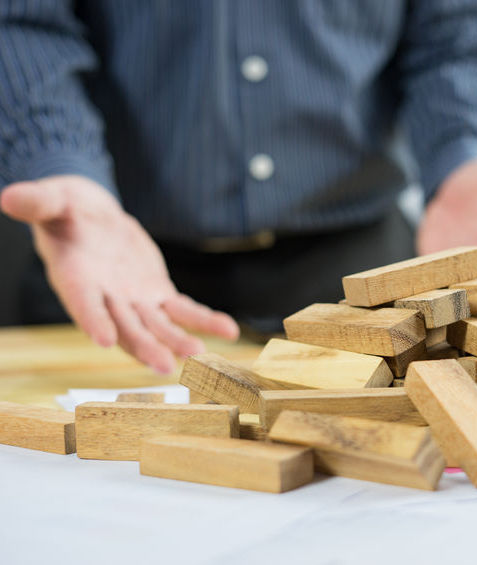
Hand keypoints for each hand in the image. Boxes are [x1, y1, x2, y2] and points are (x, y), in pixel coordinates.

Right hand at [0, 175, 238, 372]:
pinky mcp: (157, 293)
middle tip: (164, 365)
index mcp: (75, 278)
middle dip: (144, 345)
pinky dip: (203, 319)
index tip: (103, 340)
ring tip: (199, 352)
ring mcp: (134, 300)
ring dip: (177, 340)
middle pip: (125, 326)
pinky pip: (183, 309)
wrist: (93, 217)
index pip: (82, 302)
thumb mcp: (53, 200)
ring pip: (158, 325)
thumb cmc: (67, 210)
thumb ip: (38, 203)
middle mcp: (106, 298)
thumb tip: (9, 197)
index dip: (92, 319)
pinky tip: (228, 330)